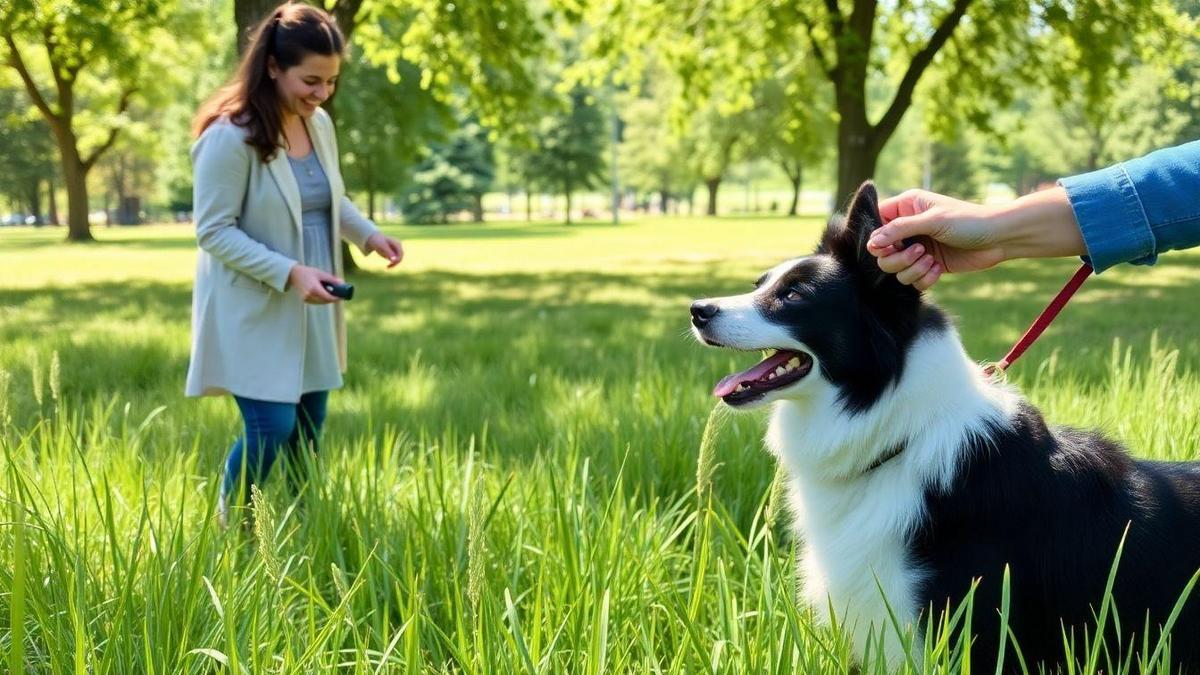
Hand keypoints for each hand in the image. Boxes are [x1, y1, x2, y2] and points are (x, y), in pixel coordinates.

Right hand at [287, 264, 342, 303]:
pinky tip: (325, 294)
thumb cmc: (308, 272)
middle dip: (333, 299)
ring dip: (328, 299)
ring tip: (333, 293)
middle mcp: (309, 295)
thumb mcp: (321, 274)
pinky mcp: (305, 300)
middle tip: (340, 295)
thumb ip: (332, 279)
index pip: (328, 297)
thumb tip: (343, 283)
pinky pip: (317, 302)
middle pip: (325, 301)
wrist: (294, 274)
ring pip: (321, 302)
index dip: (336, 298)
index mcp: (314, 288)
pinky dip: (322, 299)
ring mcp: (306, 298)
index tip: (342, 297)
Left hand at [365, 232, 403, 267]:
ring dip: (394, 264)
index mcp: (397, 244)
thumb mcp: (382, 246)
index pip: (401, 253)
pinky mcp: (393, 254)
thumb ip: (389, 252)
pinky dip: (392, 264)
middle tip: (388, 267)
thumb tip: (394, 260)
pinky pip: (395, 260)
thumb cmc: (378, 241)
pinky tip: (387, 266)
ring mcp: (396, 251)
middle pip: (400, 257)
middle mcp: (398, 247)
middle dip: (396, 262)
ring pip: (398, 259)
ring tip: (387, 267)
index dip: (398, 259)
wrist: (374, 239)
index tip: (392, 263)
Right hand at [866, 189, 1006, 290]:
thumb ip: (900, 229)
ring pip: (895, 269)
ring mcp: (917, 248)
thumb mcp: (933, 220)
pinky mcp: (927, 266)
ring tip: (930, 262)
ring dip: (911, 270)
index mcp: (906, 208)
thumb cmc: (968, 221)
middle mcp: (908, 229)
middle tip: (918, 252)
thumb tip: (872, 242)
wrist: (999, 239)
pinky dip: (922, 279)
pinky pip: (912, 280)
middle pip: (881, 252)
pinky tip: (937, 270)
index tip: (888, 247)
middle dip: (897, 258)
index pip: (876, 223)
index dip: (876, 238)